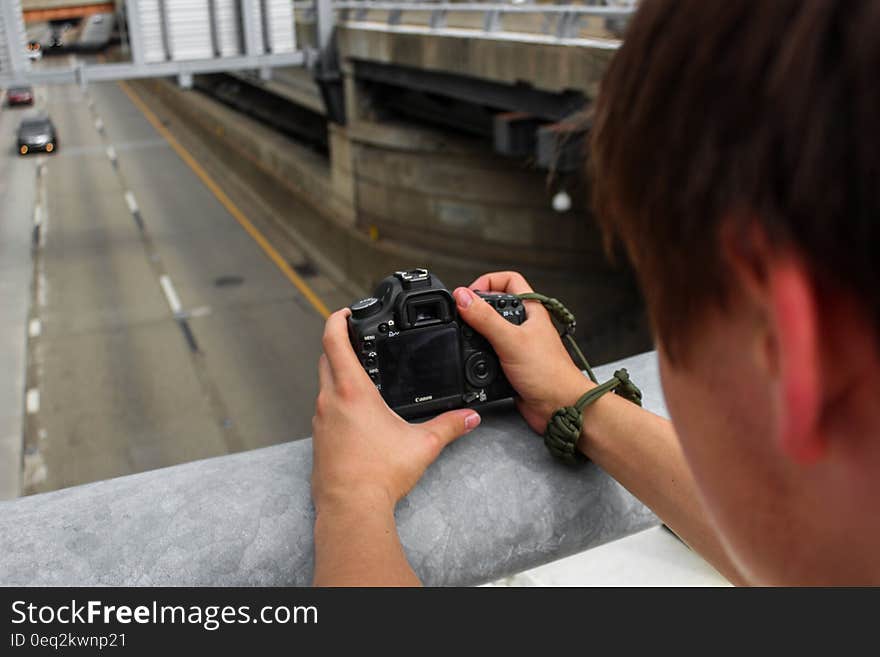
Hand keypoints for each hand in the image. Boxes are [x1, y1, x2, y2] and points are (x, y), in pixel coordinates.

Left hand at [311, 309, 480, 514]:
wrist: (351, 509)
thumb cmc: (378, 475)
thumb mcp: (422, 445)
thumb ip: (449, 426)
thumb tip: (469, 417)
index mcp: (352, 392)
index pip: (334, 341)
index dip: (337, 320)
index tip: (346, 312)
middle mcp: (331, 401)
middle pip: (325, 358)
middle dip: (338, 344)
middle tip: (355, 338)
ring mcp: (321, 420)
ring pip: (323, 384)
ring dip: (337, 373)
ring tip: (360, 374)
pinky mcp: (319, 440)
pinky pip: (325, 409)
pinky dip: (337, 401)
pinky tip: (357, 413)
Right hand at [454, 271, 592, 433]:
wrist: (560, 407)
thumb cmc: (550, 374)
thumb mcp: (511, 340)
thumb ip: (485, 318)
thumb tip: (463, 297)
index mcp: (531, 309)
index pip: (508, 280)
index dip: (487, 282)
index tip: (469, 294)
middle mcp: (524, 325)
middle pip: (494, 305)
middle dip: (477, 310)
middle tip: (463, 317)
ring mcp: (517, 344)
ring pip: (489, 330)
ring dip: (476, 335)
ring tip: (468, 339)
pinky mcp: (509, 364)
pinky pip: (488, 354)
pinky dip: (477, 356)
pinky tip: (474, 361)